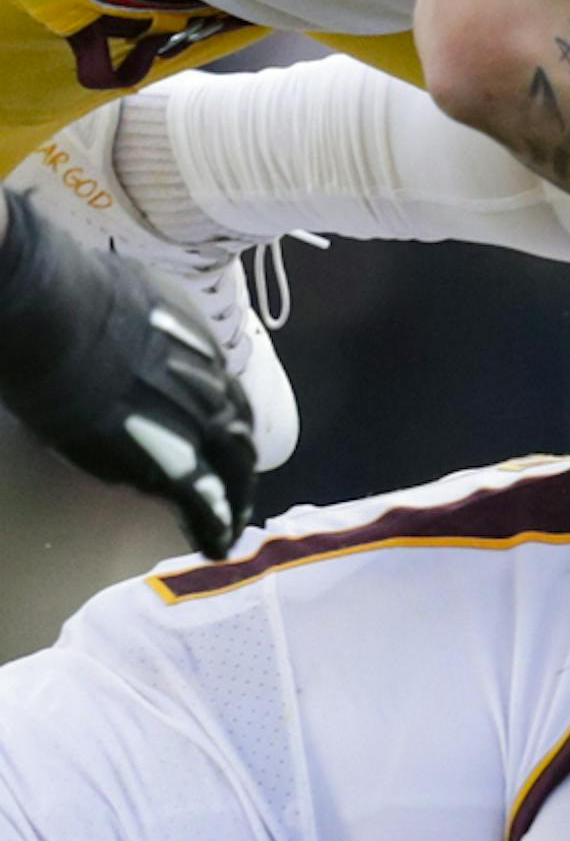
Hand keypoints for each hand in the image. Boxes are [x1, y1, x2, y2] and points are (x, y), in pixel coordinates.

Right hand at [0, 190, 254, 553]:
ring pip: (229, 470)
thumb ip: (144, 323)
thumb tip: (132, 326)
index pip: (226, 391)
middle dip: (239, 465)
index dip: (225, 421)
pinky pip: (202, 502)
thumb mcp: (130, 296)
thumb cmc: (73, 297)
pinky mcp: (169, 461)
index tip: (221, 439)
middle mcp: (209, 382)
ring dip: (233, 502)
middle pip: (237, 433)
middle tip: (237, 490)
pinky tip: (213, 544)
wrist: (60, 319)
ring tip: (230, 528)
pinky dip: (212, 526)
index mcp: (200, 342)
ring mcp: (193, 422)